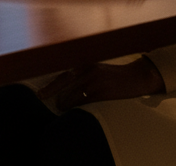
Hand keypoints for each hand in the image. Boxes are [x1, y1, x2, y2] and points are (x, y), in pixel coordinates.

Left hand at [37, 58, 164, 111]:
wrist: (135, 77)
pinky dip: (77, 108)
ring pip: (72, 95)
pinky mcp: (101, 92)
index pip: (63, 74)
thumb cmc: (115, 76)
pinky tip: (73, 111)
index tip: (40, 92)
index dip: (51, 84)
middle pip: (63, 82)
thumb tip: (66, 86)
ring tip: (61, 108)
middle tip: (42, 98)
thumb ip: (82, 75)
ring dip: (65, 104)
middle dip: (52, 92)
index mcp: (85, 64)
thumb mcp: (97, 70)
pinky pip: (84, 103)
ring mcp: (94, 81)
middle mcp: (87, 70)